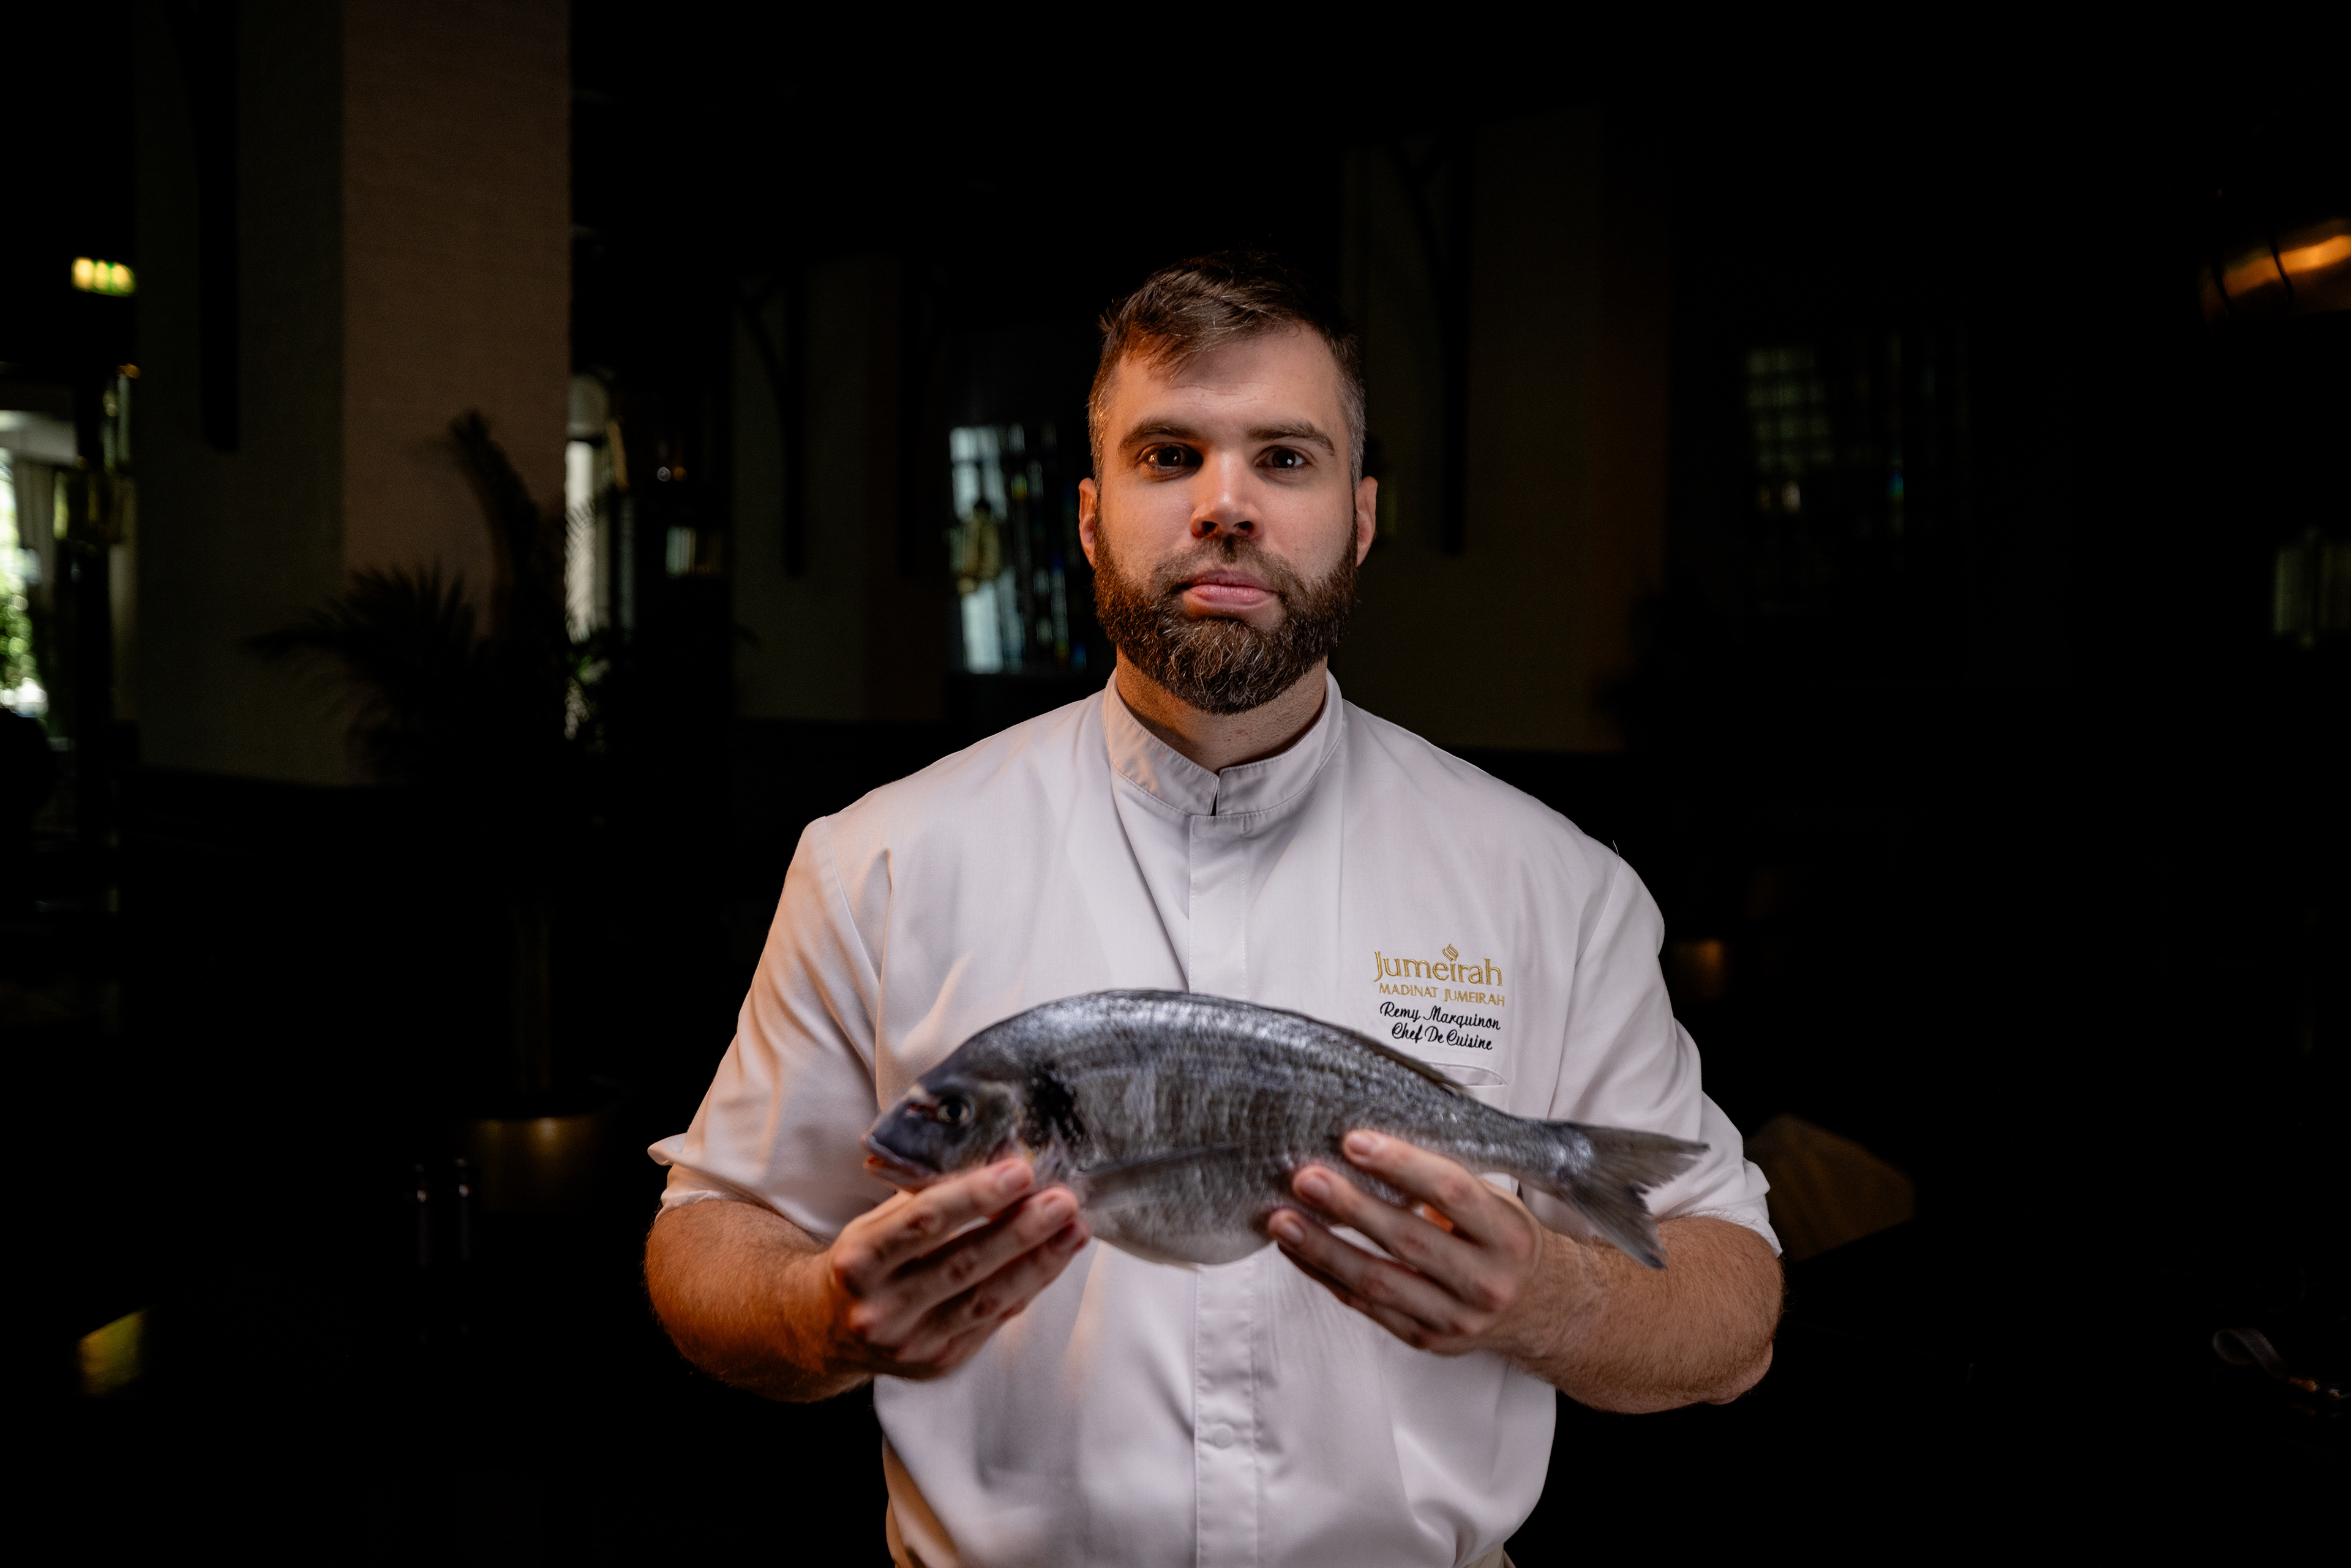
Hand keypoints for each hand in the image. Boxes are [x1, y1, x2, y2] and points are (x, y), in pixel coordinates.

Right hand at [821, 1159, 1089, 1379]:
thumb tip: (997, 1162)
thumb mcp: (873, 1225)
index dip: (974, 1196)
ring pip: (985, 1300)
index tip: (1020, 1171)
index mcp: (858, 1261)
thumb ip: (924, 1199)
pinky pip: (993, 1322)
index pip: (922, 1223)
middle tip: (1063, 1200)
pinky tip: (1054, 1260)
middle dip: (1020, 1231)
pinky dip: (1027, 1288)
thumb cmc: (863, 1262)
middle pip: (962, 1265)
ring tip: (1075, 1229)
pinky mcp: (938, 1364)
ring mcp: (910, 1344)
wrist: (825, 1330)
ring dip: (1038, 1262)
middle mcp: (881, 1309)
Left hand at [1269, 1131, 1565, 1359]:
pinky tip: (1297, 1250)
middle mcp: (1485, 1280)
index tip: (1355, 1141)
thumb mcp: (1496, 1205)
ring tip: (1283, 1221)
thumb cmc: (1504, 1242)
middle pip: (1408, 1239)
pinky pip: (1367, 1306)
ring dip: (1324, 1249)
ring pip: (1379, 1281)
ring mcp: (1455, 1317)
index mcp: (1507, 1235)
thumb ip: (1445, 1182)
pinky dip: (1326, 1276)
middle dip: (1350, 1206)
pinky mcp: (1426, 1339)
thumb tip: (1366, 1146)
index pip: (1451, 1192)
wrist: (1538, 1309)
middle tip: (1305, 1178)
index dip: (1401, 1165)